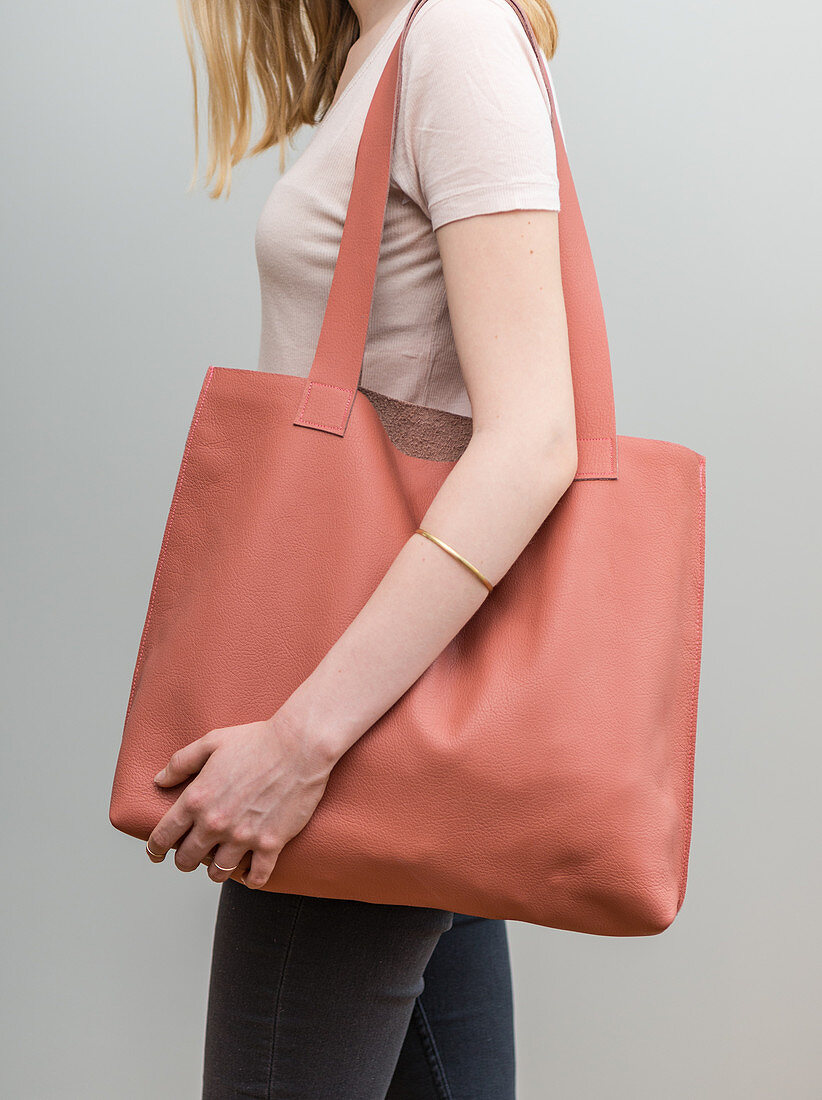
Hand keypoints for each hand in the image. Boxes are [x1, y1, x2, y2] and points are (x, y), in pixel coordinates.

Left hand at [145, 711, 336, 887]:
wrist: (300, 746)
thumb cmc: (257, 740)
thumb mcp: (212, 742)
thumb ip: (180, 762)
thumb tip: (159, 781)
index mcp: (197, 799)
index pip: (163, 836)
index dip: (154, 849)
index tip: (156, 853)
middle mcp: (216, 822)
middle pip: (187, 860)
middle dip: (184, 861)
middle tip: (190, 857)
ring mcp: (244, 836)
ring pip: (218, 873)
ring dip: (215, 871)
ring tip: (220, 864)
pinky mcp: (271, 843)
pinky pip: (256, 877)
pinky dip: (251, 879)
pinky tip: (249, 874)